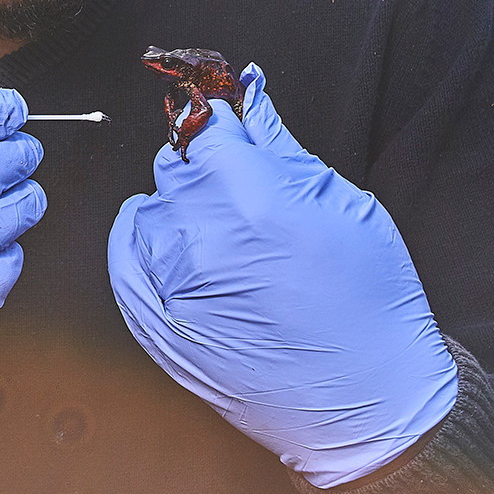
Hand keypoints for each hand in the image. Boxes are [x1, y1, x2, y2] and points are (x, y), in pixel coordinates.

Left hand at [108, 66, 456, 486]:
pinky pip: (124, 253)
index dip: (223, 127)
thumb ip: (281, 143)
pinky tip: (180, 246)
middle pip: (174, 165)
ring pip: (150, 208)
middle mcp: (200, 234)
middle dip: (204, 169)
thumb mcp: (344, 205)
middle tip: (245, 195)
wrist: (366, 401)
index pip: (206, 127)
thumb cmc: (369, 304)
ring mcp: (171, 280)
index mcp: (252, 196)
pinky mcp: (155, 320)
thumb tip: (249, 91)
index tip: (233, 134)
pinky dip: (144, 240)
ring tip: (232, 239)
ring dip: (180, 209)